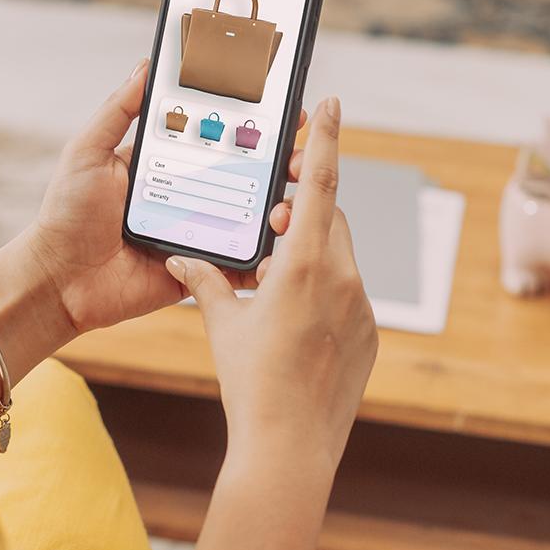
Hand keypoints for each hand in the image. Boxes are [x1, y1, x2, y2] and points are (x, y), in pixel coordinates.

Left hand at [24, 58, 306, 333]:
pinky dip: (264, 257)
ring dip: (277, 206)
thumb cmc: (67, 214)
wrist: (60, 279)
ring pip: (250, 217)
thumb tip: (146, 65)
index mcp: (166, 163)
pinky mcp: (200, 270)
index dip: (250, 124)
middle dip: (278, 162)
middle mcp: (187, 194)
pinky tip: (283, 242)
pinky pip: (239, 263)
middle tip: (298, 154)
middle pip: (244, 174)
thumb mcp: (88, 151)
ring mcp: (197, 232)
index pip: (216, 136)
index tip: (283, 108)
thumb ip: (117, 110)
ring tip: (292, 197)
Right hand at [165, 97, 377, 470]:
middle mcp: (344, 279)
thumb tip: (180, 258)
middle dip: (304, 210)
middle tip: (273, 218)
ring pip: (340, 256)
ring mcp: (363, 308)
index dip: (326, 139)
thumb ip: (205, 279)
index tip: (331, 103)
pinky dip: (323, 287)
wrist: (289, 446)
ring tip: (273, 278)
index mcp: (307, 265)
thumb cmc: (252, 381)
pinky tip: (292, 317)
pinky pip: (348, 292)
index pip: (321, 185)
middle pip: (331, 219)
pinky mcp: (369, 335)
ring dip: (311, 252)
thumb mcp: (222, 323)